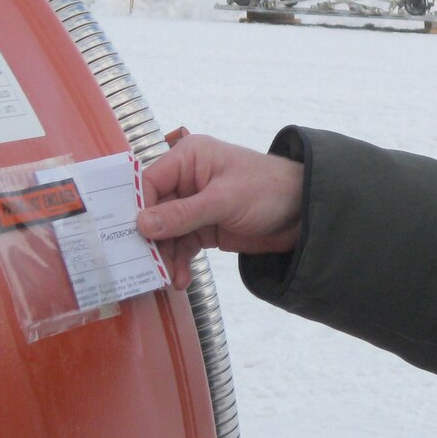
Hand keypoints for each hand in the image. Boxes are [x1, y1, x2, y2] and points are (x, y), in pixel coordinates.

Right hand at [136, 133, 303, 288]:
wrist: (304, 215)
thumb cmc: (268, 191)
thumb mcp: (225, 200)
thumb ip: (183, 214)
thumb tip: (142, 224)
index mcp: (189, 158)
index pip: (150, 181)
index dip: (138, 208)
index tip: (132, 235)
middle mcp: (186, 179)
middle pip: (153, 210)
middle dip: (149, 238)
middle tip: (142, 263)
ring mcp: (194, 205)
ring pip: (166, 232)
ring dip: (165, 255)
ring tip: (166, 277)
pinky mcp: (204, 228)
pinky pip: (182, 245)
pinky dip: (179, 262)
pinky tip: (180, 279)